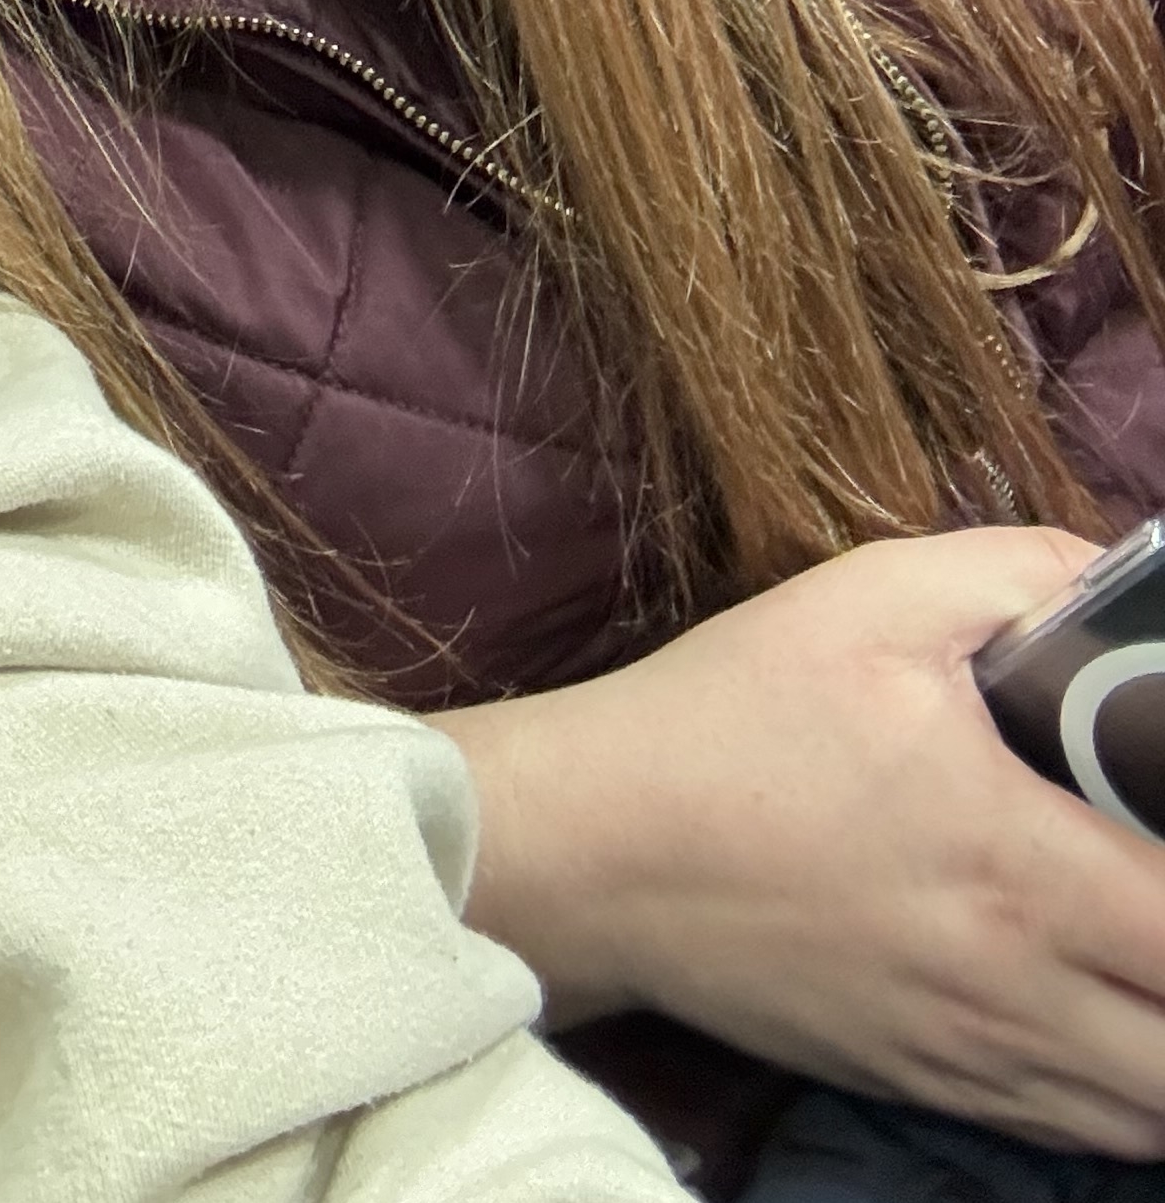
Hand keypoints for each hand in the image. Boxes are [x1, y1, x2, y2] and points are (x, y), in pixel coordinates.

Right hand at [439, 528, 1164, 1156]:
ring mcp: (972, 1058)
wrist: (596, 850)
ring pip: (1152, 1114)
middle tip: (1161, 893)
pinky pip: (1080, 1133)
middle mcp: (1016, 989)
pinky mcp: (926, 1088)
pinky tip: (1111, 1022)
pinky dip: (1128, 1094)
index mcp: (1021, 868)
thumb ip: (1015, 574)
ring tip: (1145, 959)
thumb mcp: (867, 603)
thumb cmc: (729, 721)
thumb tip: (1113, 571)